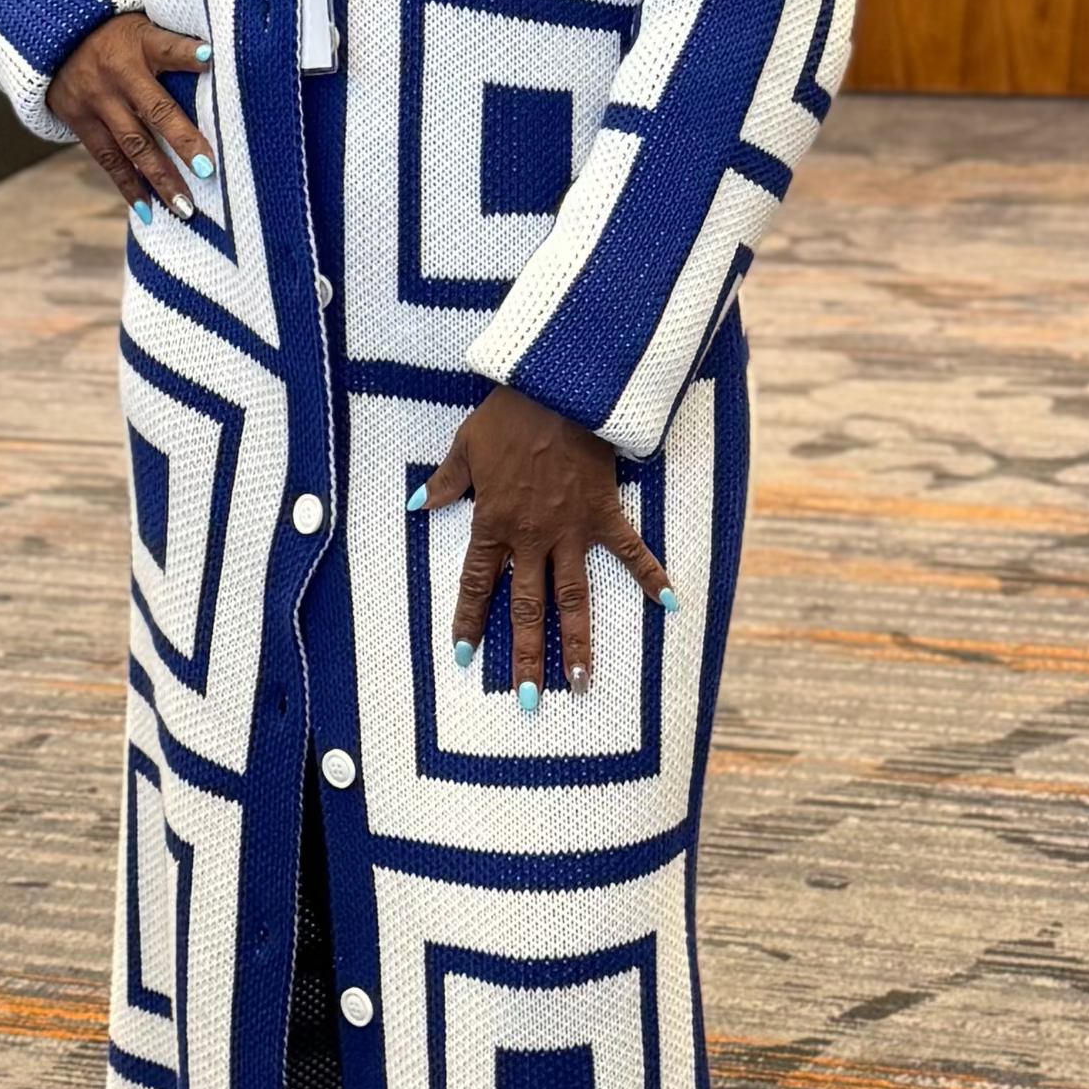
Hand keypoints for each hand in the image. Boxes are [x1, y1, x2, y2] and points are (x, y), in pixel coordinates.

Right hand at [46, 12, 215, 223]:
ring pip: (132, 145)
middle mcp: (116, 74)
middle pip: (153, 110)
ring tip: (184, 207)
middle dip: (181, 140)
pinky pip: (108, 159)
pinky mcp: (78, 121)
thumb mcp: (140, 27)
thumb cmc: (116, 37)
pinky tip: (148, 211)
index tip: (210, 58)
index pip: (165, 47)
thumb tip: (217, 60)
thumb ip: (173, 44)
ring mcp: (95, 101)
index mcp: (137, 43)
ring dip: (159, 178)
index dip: (187, 53)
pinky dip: (128, 186)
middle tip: (207, 169)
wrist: (53, 42)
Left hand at [415, 385, 674, 706]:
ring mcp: (571, 530)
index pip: (478, 584)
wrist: (557, 388)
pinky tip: (670, 605)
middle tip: (528, 700)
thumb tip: (418, 504)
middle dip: (527, 656)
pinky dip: (651, 576)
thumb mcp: (466, 446)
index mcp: (494, 523)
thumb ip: (446, 482)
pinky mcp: (604, 514)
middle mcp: (531, 537)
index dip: (471, 621)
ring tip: (582, 683)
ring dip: (578, 642)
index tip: (466, 657)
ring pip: (573, 597)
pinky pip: (630, 551)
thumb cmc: (508, 414)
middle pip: (528, 608)